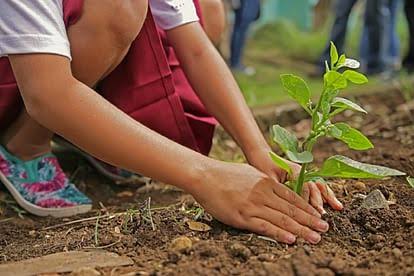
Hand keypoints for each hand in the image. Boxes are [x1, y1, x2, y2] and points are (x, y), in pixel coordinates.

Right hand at [190, 161, 329, 243]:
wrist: (205, 176)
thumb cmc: (225, 174)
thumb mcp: (250, 173)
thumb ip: (265, 183)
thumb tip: (276, 190)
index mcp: (266, 182)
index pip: (292, 198)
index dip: (308, 208)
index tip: (319, 216)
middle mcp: (263, 193)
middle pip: (292, 210)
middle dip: (310, 220)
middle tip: (325, 229)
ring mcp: (253, 205)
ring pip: (282, 219)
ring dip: (301, 230)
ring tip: (315, 237)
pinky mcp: (242, 216)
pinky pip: (264, 227)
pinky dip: (279, 234)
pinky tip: (291, 240)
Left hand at [244, 147, 342, 214]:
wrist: (261, 155)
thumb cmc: (262, 165)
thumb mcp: (268, 178)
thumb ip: (277, 189)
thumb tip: (283, 205)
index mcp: (294, 170)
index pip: (304, 187)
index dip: (306, 200)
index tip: (309, 212)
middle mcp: (302, 172)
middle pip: (314, 187)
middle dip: (318, 202)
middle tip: (321, 215)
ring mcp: (305, 174)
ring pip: (319, 186)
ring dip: (327, 198)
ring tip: (337, 207)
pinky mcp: (304, 179)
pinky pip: (318, 187)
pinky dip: (326, 195)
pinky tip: (336, 204)